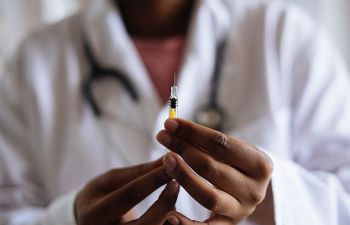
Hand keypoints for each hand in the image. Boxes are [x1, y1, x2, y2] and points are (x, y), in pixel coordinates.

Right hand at [75, 158, 179, 224]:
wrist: (88, 223)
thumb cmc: (100, 196)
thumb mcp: (110, 181)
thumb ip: (137, 172)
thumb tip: (166, 159)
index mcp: (94, 215)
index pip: (128, 195)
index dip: (152, 179)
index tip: (171, 164)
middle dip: (164, 203)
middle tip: (177, 183)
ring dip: (170, 217)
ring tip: (174, 196)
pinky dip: (167, 224)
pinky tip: (173, 213)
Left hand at [156, 119, 272, 224]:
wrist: (252, 189)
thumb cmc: (239, 163)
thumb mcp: (235, 149)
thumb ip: (209, 141)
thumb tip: (173, 127)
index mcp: (260, 165)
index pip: (221, 144)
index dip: (193, 132)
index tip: (170, 123)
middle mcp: (254, 190)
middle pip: (211, 168)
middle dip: (183, 149)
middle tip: (163, 137)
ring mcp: (241, 210)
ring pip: (208, 196)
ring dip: (183, 176)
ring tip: (165, 160)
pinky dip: (187, 224)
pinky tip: (170, 215)